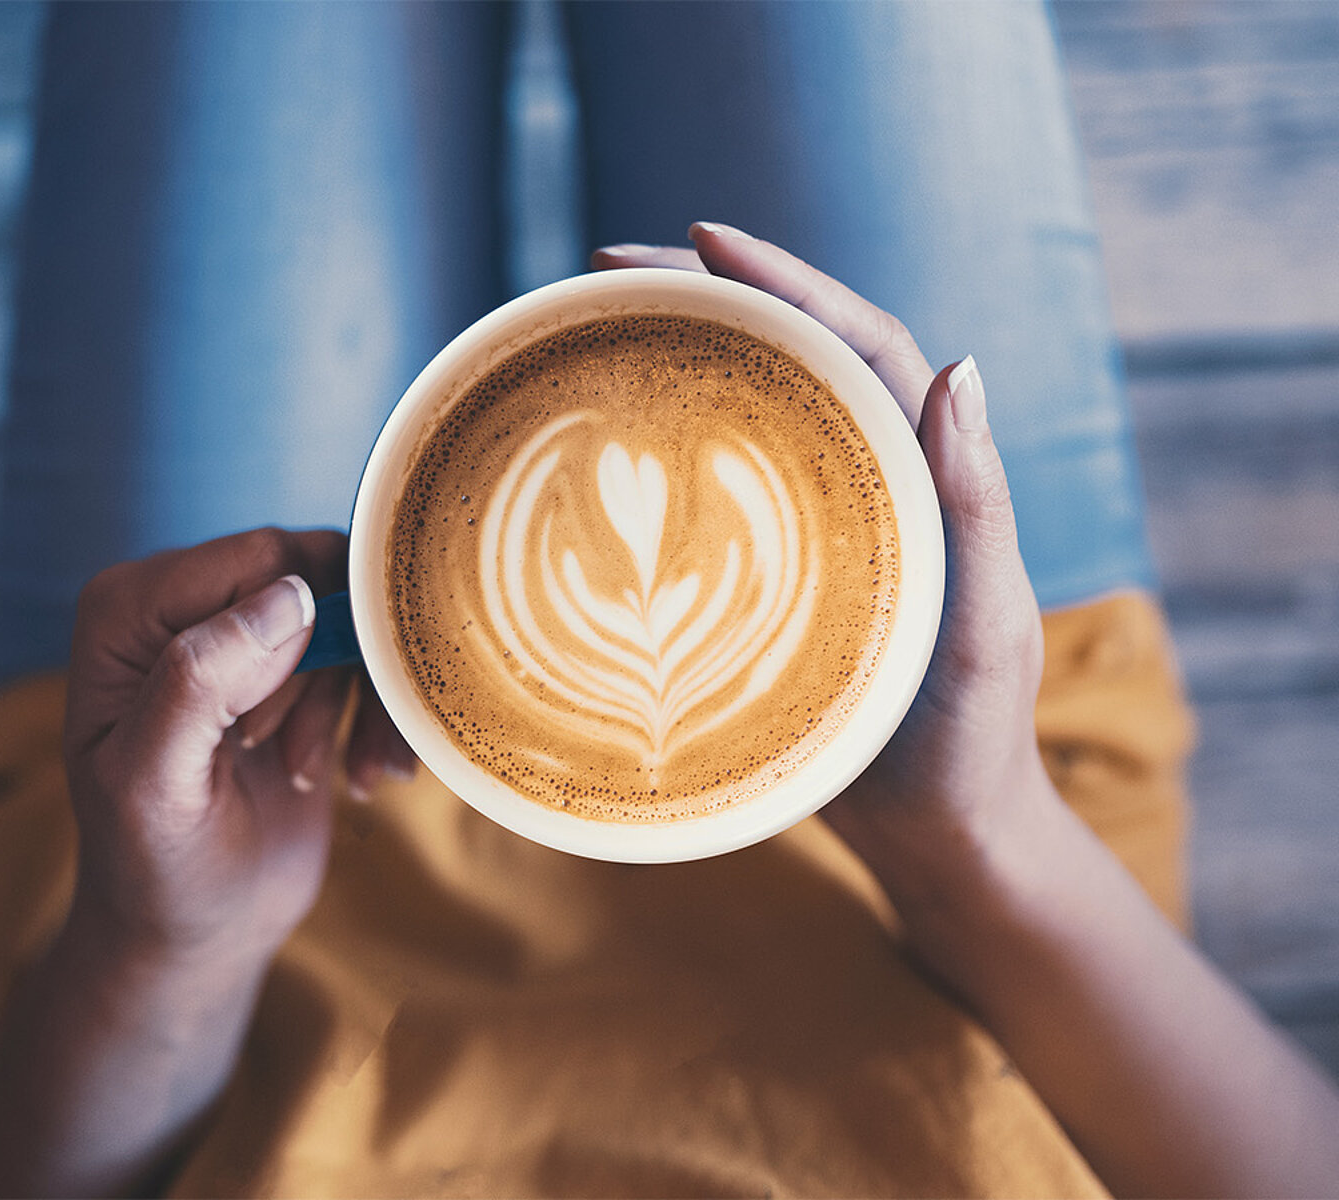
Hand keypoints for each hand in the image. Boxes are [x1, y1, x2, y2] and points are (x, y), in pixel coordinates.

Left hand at [64, 527, 411, 970]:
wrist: (194, 930)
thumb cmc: (154, 866)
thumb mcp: (156, 784)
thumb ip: (199, 681)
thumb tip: (288, 597)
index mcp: (128, 607)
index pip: (257, 560)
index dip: (289, 636)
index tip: (258, 733)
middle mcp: (181, 602)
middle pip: (312, 574)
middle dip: (324, 669)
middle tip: (290, 758)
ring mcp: (241, 633)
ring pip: (350, 612)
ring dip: (355, 698)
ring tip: (311, 775)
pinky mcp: (293, 670)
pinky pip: (368, 651)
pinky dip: (378, 714)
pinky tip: (360, 777)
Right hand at [592, 226, 1052, 884]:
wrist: (939, 846)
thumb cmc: (970, 746)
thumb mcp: (980, 629)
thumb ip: (977, 507)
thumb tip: (962, 366)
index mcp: (923, 476)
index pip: (858, 342)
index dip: (788, 282)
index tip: (702, 238)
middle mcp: (867, 485)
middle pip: (789, 357)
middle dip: (706, 296)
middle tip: (606, 266)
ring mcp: (813, 531)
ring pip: (744, 416)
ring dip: (675, 360)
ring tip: (590, 326)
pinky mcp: (767, 583)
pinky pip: (710, 495)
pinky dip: (658, 456)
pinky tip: (600, 450)